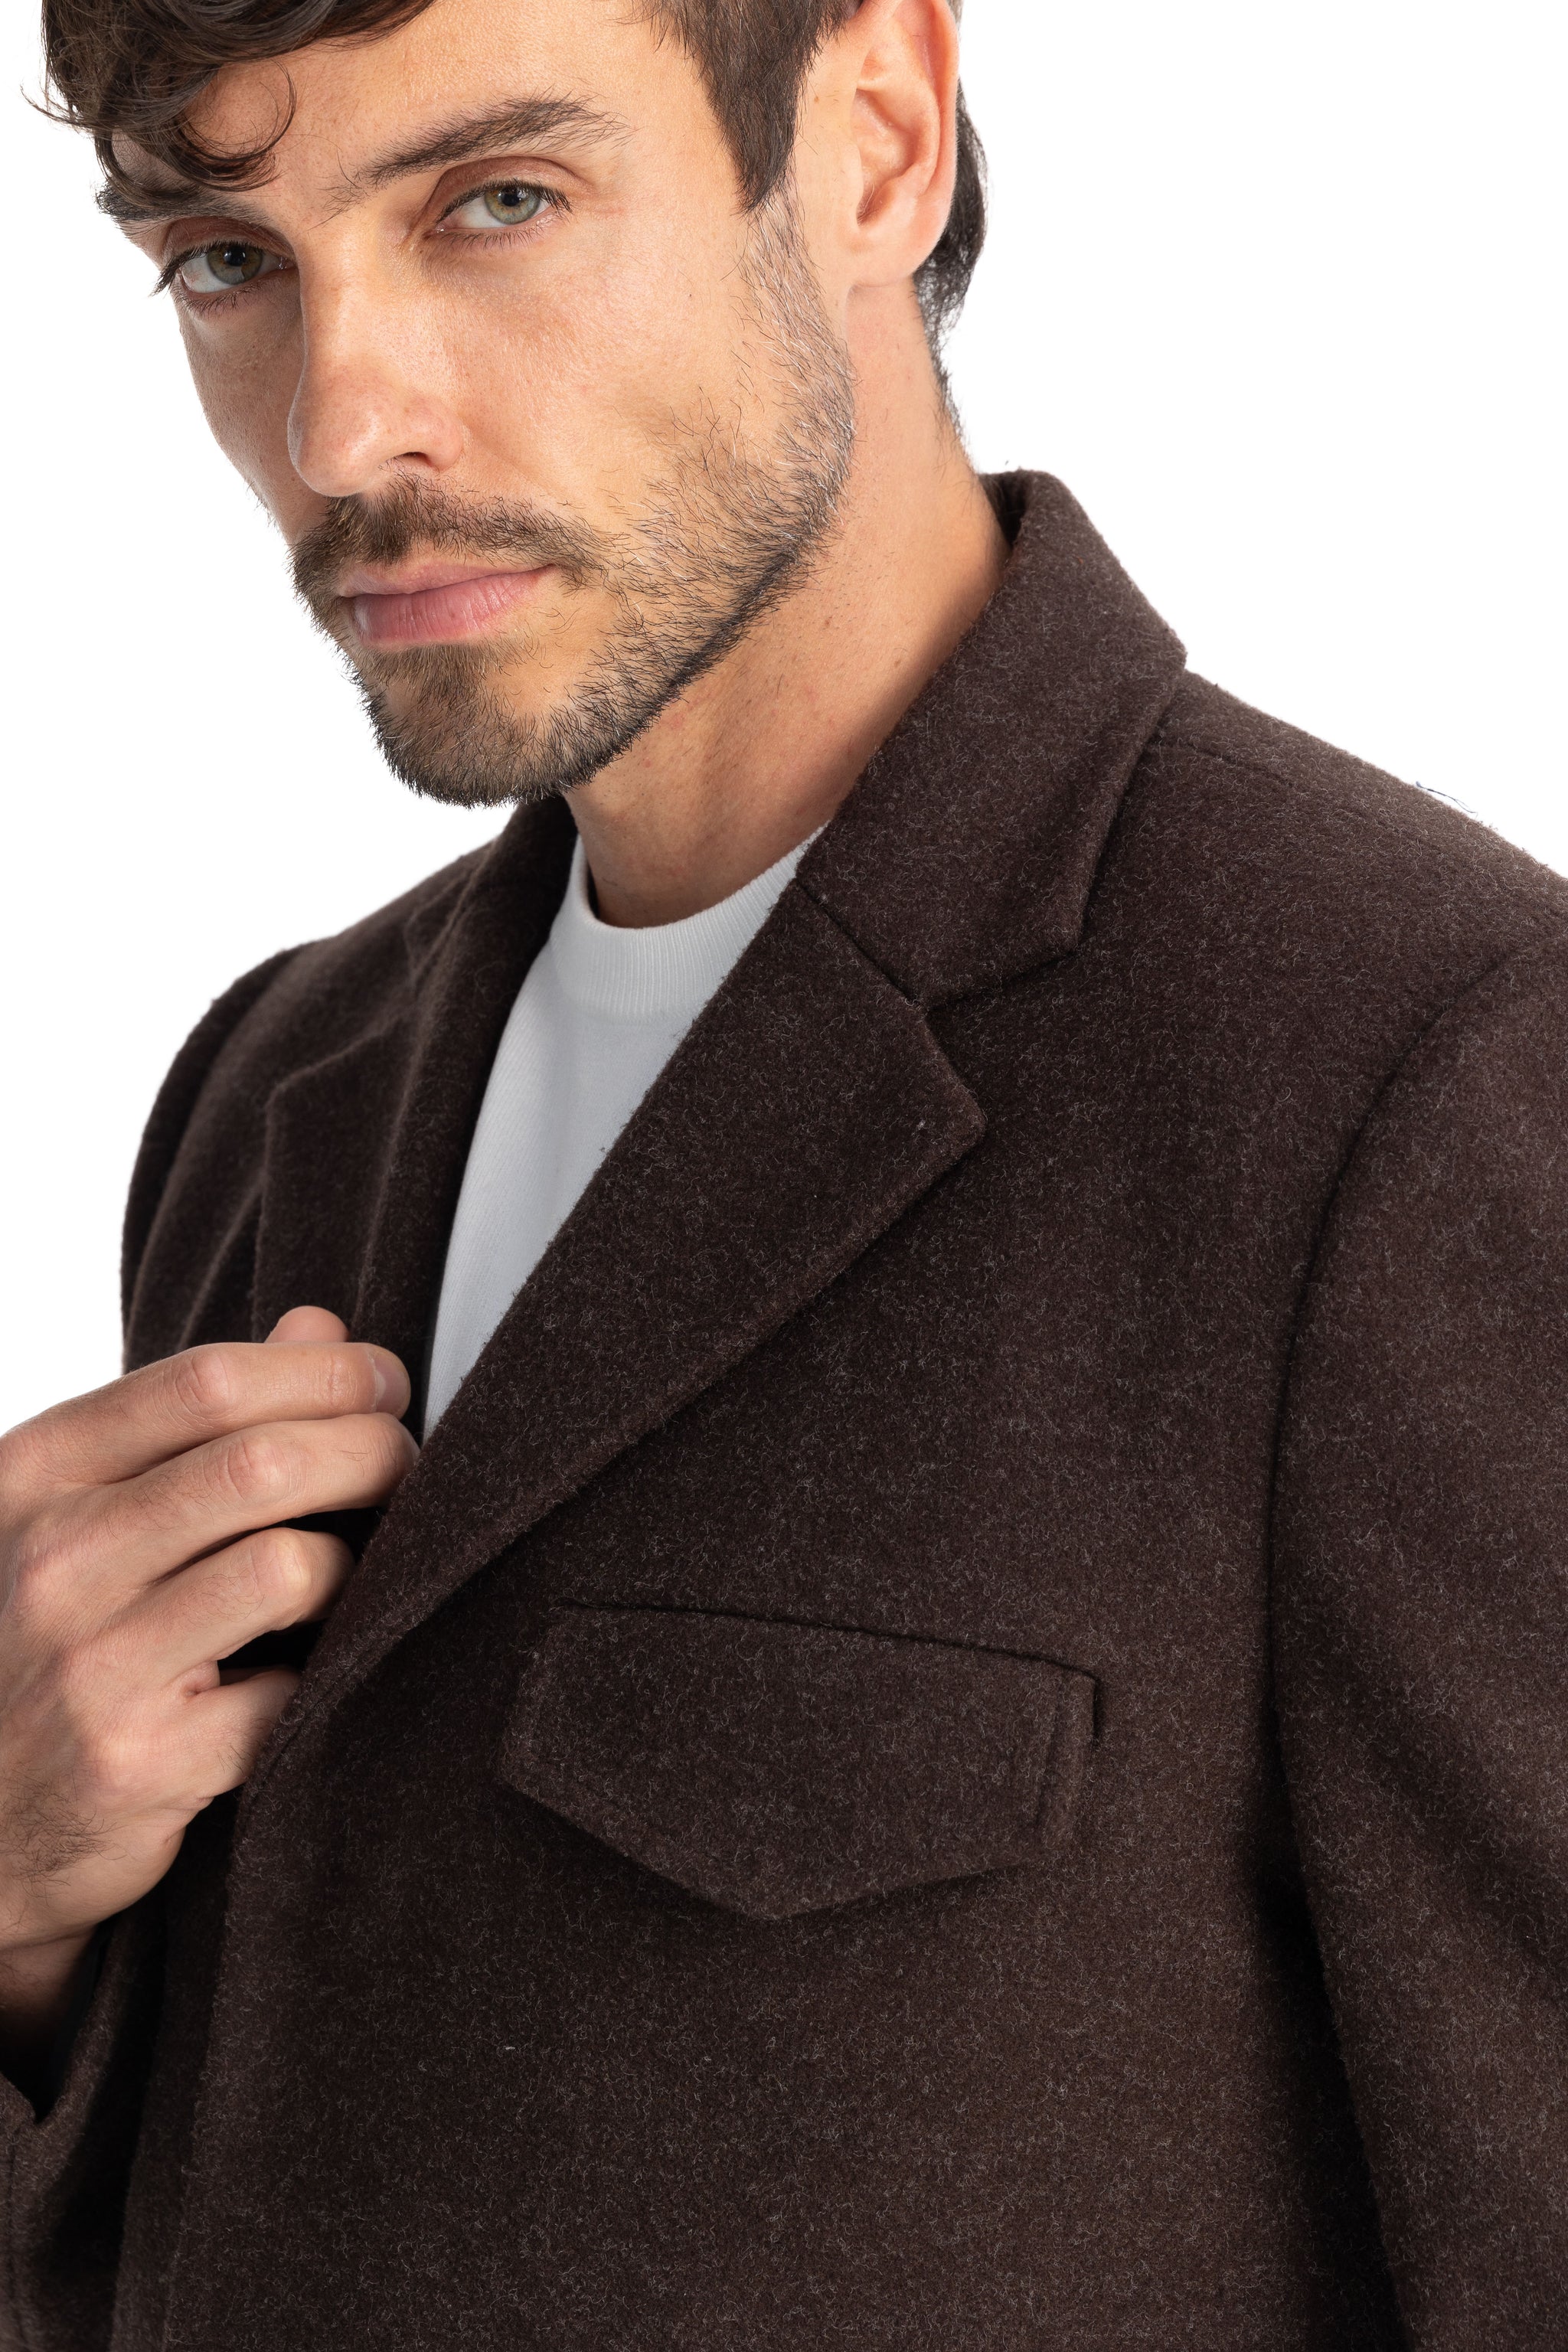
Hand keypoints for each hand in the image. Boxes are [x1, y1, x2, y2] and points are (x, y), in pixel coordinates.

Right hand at [0, 1307, 413, 2070]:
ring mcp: (90, 1667)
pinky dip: (325, 1673)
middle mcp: (52, 1561)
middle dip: (371, 1452)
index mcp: (37, 1475)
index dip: (325, 1372)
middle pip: (264, 1463)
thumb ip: (201, 1418)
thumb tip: (321, 1326)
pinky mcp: (139, 1765)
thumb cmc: (47, 1641)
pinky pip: (292, 1690)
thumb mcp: (87, 1510)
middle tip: (403, 1468)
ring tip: (356, 1572)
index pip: (207, 1382)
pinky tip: (309, 1669)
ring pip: (291, 1568)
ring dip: (358, 1565)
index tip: (384, 1384)